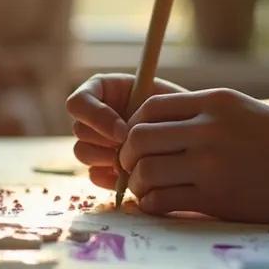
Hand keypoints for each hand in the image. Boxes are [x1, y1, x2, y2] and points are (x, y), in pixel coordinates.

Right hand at [65, 73, 186, 188]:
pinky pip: (94, 174)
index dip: (97, 117)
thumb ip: (140, 107)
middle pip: (79, 130)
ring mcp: (96, 142)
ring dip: (107, 159)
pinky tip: (131, 176)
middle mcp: (94, 115)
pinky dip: (111, 177)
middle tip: (132, 150)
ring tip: (135, 161)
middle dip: (105, 142)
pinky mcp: (102, 165)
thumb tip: (121, 136)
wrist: (190, 133)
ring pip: (82, 152)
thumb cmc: (179, 109)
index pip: (78, 103)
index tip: (125, 131)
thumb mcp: (162, 99)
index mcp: (102, 90)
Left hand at [118, 88, 268, 222]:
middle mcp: (209, 128)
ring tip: (146, 189)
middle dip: (127, 156)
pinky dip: (152, 204)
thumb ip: (206, 113)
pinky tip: (160, 204)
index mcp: (216, 101)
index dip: (134, 126)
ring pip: (145, 171)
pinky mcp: (216, 198)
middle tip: (131, 168)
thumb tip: (160, 125)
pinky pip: (162, 200)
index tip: (137, 142)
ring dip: (138, 184)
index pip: (150, 107)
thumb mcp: (247, 111)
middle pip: (138, 138)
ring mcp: (211, 163)